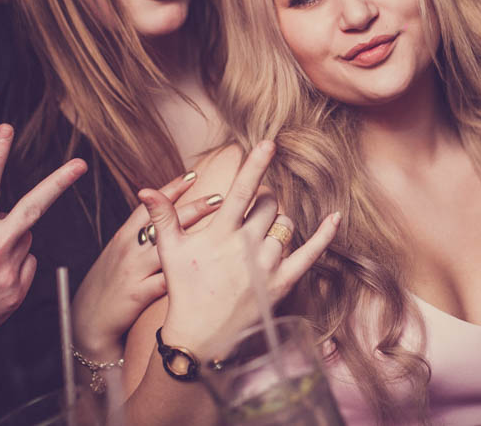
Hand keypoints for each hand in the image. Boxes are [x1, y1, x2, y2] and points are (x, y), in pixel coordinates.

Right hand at [71, 173, 221, 360]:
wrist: (87, 321)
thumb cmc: (108, 285)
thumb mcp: (120, 254)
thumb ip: (141, 236)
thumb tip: (167, 217)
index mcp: (124, 236)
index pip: (151, 205)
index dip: (172, 188)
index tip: (194, 174)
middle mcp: (129, 248)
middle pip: (164, 222)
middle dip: (193, 208)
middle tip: (220, 197)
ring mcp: (133, 269)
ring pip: (168, 248)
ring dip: (196, 238)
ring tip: (223, 231)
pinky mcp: (137, 293)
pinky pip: (164, 282)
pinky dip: (186, 276)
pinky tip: (209, 271)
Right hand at [140, 141, 340, 359]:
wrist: (199, 338)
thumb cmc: (184, 290)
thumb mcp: (170, 252)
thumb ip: (164, 217)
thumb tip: (145, 189)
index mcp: (220, 233)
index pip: (241, 191)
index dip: (255, 165)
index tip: (269, 143)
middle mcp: (246, 245)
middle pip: (269, 205)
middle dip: (264, 202)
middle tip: (251, 217)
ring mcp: (266, 264)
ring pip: (284, 227)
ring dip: (277, 226)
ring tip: (258, 242)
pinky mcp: (282, 282)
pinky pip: (310, 253)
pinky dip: (325, 235)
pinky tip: (335, 218)